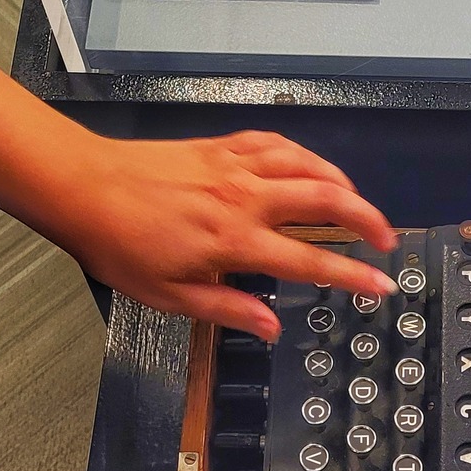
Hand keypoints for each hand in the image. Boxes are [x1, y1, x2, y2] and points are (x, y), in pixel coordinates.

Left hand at [50, 129, 398, 337]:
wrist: (83, 187)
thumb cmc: (118, 245)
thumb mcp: (168, 295)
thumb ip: (226, 308)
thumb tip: (271, 326)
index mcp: (234, 241)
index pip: (309, 261)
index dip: (351, 275)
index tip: (380, 286)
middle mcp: (244, 199)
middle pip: (325, 200)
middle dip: (366, 217)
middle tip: (386, 238)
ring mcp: (235, 167)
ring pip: (307, 165)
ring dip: (342, 183)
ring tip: (360, 203)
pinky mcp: (220, 147)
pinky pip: (275, 144)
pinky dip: (302, 154)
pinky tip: (310, 165)